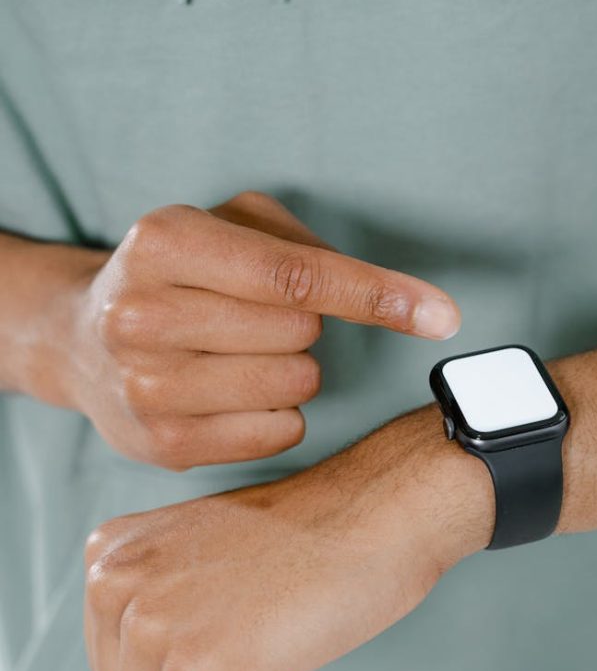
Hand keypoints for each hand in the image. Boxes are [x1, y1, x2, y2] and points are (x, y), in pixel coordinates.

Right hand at [56, 192, 459, 468]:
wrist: (81, 341)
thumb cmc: (179, 274)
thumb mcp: (230, 224)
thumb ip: (307, 246)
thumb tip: (412, 304)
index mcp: (163, 242)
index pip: (295, 275)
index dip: (376, 294)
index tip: (440, 315)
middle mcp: (143, 315)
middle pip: (300, 331)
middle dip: (305, 323)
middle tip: (260, 318)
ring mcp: (147, 387)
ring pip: (294, 385)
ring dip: (294, 369)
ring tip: (243, 353)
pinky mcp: (163, 446)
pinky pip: (280, 432)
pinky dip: (279, 412)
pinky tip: (236, 393)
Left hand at [84, 405, 493, 670]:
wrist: (376, 516)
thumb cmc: (307, 539)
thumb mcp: (197, 553)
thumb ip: (152, 605)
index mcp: (108, 553)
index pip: (110, 664)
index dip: (178, 664)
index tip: (233, 621)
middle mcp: (111, 583)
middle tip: (253, 641)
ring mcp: (149, 626)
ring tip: (257, 659)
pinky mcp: (193, 670)